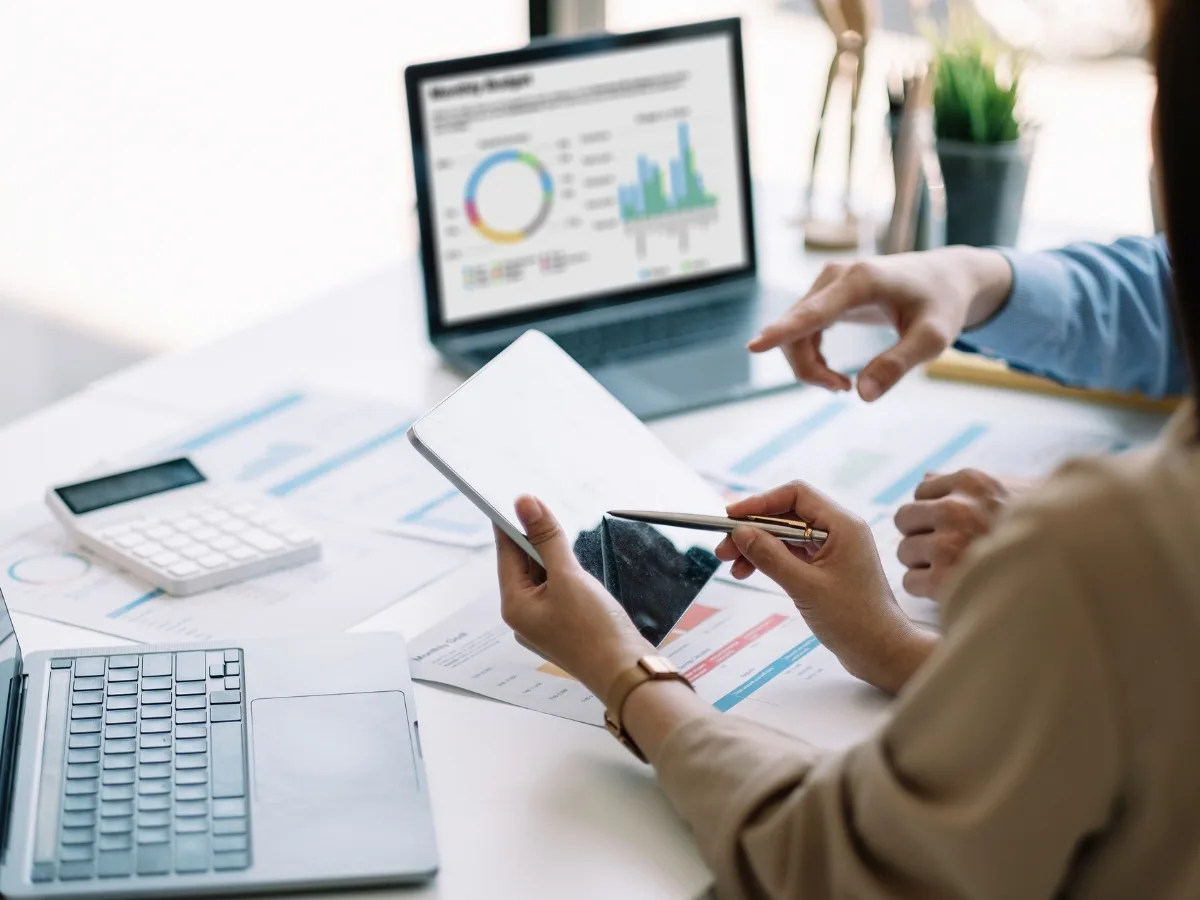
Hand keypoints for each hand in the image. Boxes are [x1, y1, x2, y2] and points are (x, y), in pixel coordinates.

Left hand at [495, 495, 652, 700]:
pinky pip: (557, 591)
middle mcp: (524, 617)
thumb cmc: (596, 631)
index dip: (511, 523)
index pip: (506, 554)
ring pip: (542, 577)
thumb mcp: (569, 576)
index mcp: (515, 606)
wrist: (627, 673)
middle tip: (545, 509)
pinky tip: (576, 565)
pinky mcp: (564, 627)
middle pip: (523, 565)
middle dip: (535, 538)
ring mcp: (544, 624)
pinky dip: (564, 573)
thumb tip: (525, 503)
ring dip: (552, 555)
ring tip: (561, 534)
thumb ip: (547, 537)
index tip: (516, 497)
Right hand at [715, 481, 934, 694]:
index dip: (760, 502)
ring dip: (757, 546)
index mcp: (842, 525)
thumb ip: (771, 557)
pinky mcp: (827, 567)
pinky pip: (792, 552)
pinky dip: (770, 559)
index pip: (795, 495)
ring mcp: (833, 549)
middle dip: (753, 529)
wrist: (882, 652)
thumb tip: (741, 532)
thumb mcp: (806, 587)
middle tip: (724, 549)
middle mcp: (839, 530)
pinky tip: (750, 572)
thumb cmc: (854, 621)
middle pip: (787, 514)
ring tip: (733, 566)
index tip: (731, 517)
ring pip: (786, 535)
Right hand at [748, 247, 1012, 400]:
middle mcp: (836, 276)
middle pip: (797, 330)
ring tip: (843, 386)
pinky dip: (811, 358)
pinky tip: (835, 374)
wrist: (945, 278)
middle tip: (842, 391)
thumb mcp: (933, 339)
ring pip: (794, 333)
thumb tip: (862, 394)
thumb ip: (899, 365)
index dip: (783, 331)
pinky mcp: (824, 294)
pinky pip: (800, 330)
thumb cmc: (941, 306)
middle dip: (809, 369)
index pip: (814, 312)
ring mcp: (827, 283)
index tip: (754, 347)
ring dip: (809, 366)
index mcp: (862, 281)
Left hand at [894, 469, 1034, 598]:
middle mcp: (956, 508)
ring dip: (922, 563)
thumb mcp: (1012, 491)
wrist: (1079, 562)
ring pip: (905, 552)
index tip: (951, 526)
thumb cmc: (1048, 529)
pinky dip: (925, 589)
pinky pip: (911, 582)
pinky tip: (951, 589)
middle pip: (905, 519)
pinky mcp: (946, 579)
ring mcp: (949, 543)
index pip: (922, 491)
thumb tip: (926, 477)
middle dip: (921, 534)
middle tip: (946, 550)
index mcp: (972, 482)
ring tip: (954, 571)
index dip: (933, 511)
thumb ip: (968, 486)